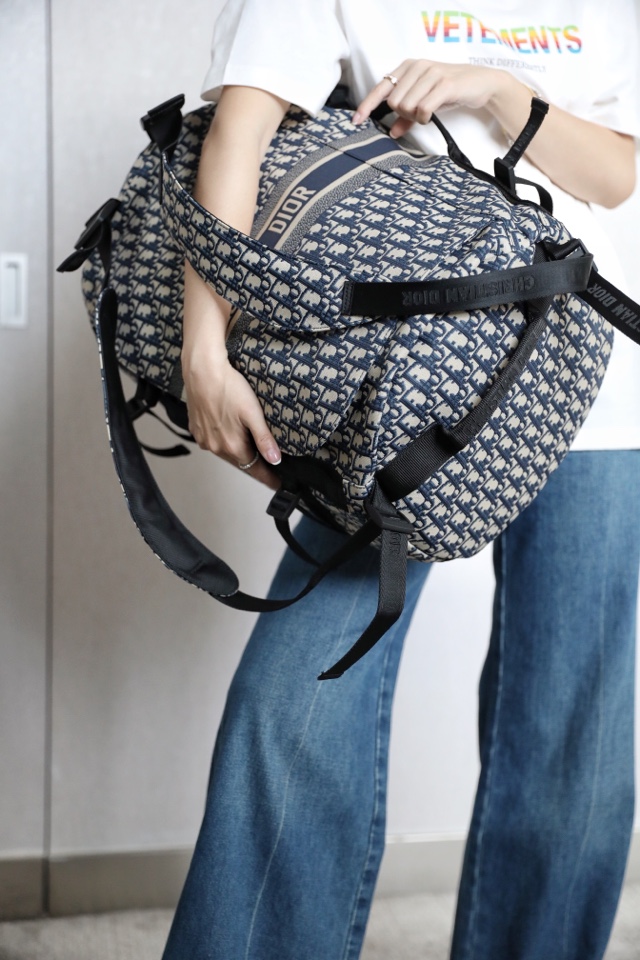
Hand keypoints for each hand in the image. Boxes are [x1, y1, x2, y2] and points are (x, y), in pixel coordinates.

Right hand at [182, 263, 281, 489]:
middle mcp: (215, 447)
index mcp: (232, 447)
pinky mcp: (196, 428)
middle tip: (270, 463)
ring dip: (239, 451)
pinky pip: (213, 441)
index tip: (278, 484)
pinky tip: (230, 430)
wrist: (202, 370)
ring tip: (252, 446)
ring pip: (226, 452)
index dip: (268, 478)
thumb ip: (264, 439)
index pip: (254, 470)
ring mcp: (203, 439)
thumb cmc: (229, 387)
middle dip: (254, 463)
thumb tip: (275, 460)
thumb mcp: (253, 413)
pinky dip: (224, 440)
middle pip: (240, 462)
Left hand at [353, 59, 509, 137]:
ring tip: (428, 113)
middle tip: (418, 114)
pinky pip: (423, 109)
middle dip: (403, 114)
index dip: (367, 106)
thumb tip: (392, 132)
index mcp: (408, 67)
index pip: (381, 87)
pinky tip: (431, 117)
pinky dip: (424, 118)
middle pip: (394, 102)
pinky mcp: (444, 84)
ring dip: (415, 117)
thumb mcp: (426, 101)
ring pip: (406, 106)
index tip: (356, 121)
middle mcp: (417, 66)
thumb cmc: (450, 90)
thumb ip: (407, 117)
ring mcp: (431, 73)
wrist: (481, 83)